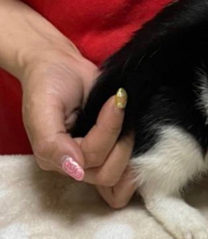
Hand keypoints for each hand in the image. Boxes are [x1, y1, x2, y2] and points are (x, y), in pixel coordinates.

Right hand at [20, 49, 135, 207]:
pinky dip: (133, 156)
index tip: (114, 100)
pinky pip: (124, 168)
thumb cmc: (47, 82)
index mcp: (53, 157)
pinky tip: (134, 133)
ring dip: (128, 146)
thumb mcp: (42, 108)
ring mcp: (92, 159)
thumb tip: (73, 168)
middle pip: (106, 174)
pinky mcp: (108, 151)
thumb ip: (50, 142)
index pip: (89, 159)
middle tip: (121, 109)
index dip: (107, 131)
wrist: (60, 64)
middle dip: (120, 143)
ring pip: (118, 173)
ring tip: (127, 117)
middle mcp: (74, 164)